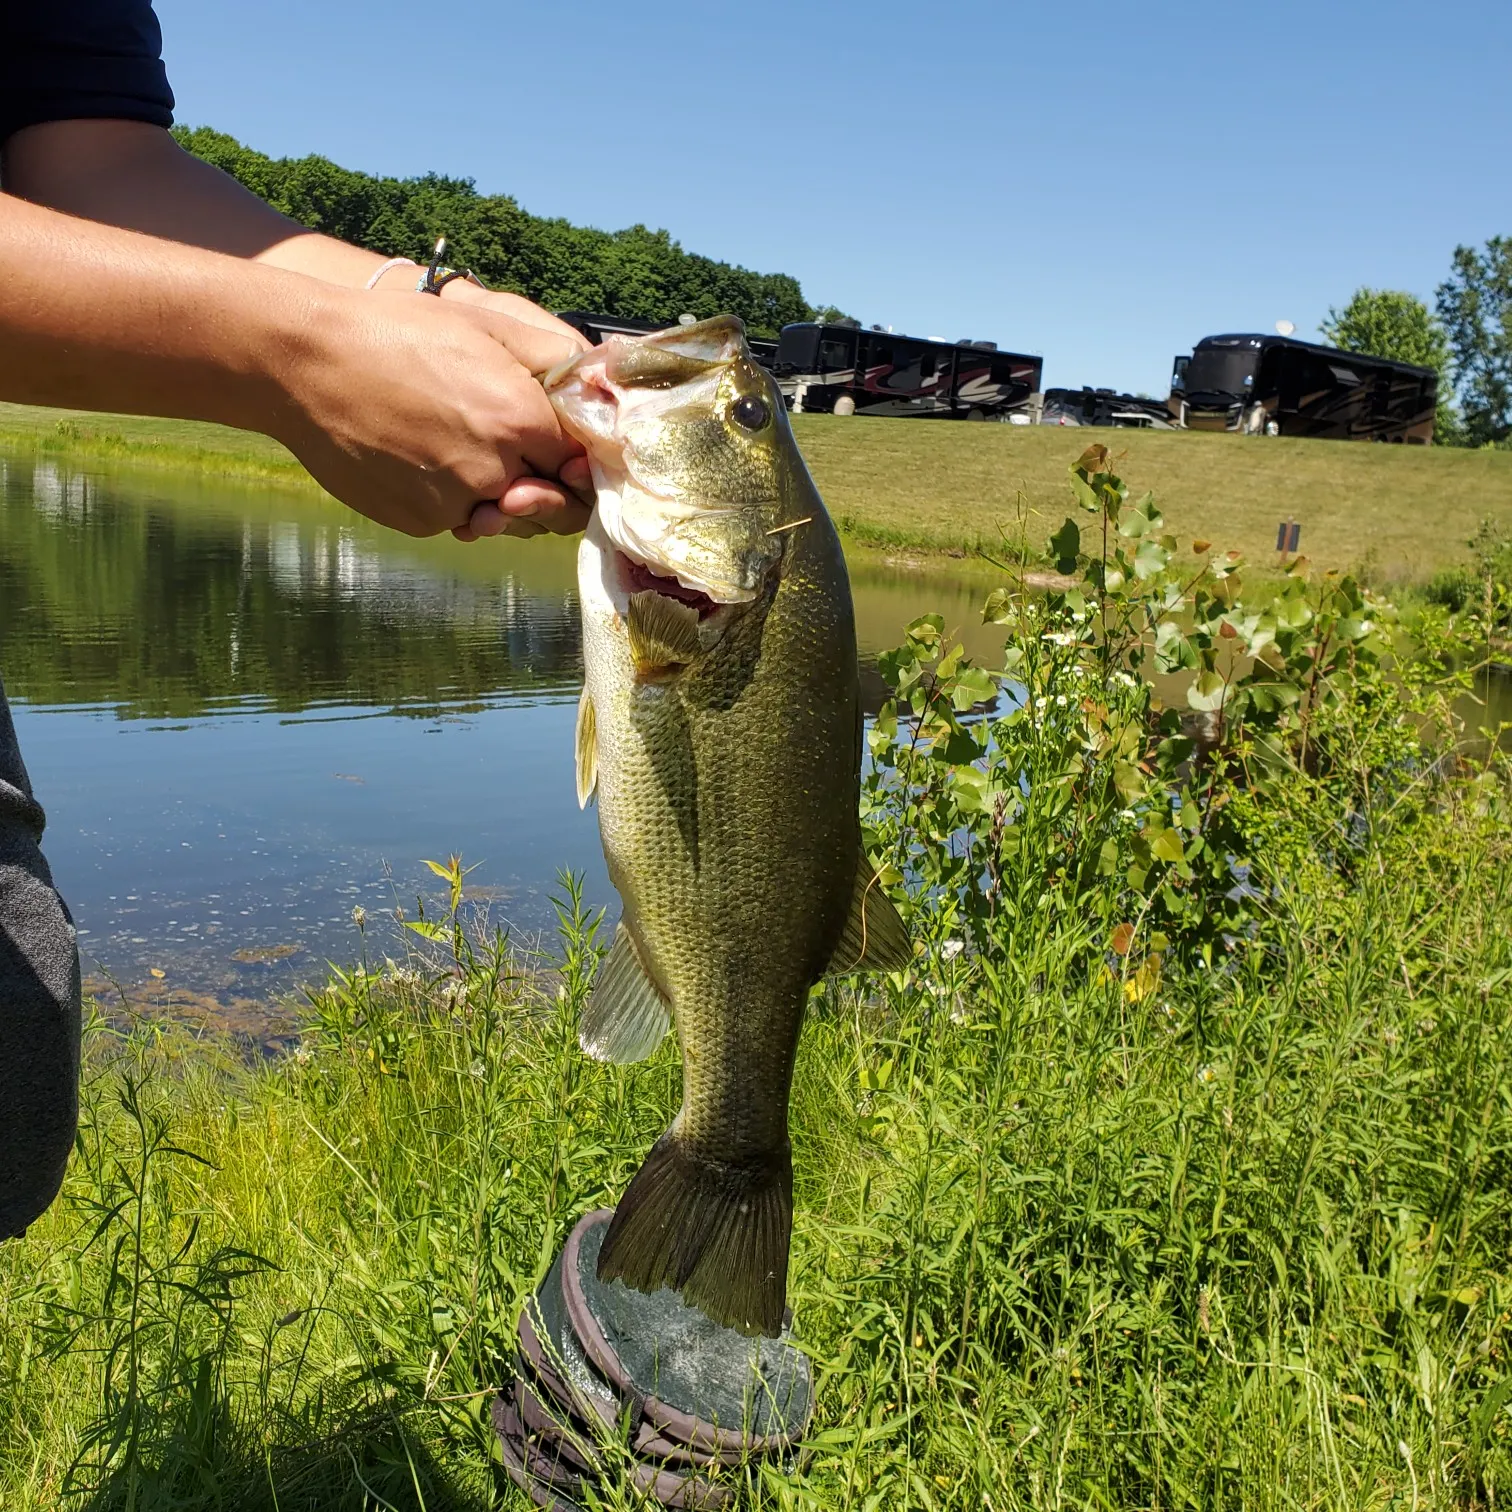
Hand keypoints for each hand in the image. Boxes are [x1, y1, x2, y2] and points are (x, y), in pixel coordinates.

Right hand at [272, 287, 591, 538]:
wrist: (303, 361)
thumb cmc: (396, 332)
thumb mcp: (486, 324)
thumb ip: (554, 356)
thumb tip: (601, 382)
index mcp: (522, 420)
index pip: (581, 463)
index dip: (576, 457)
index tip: (564, 447)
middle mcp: (494, 472)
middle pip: (550, 504)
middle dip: (544, 487)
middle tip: (516, 455)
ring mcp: (453, 503)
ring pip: (502, 516)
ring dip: (496, 495)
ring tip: (458, 445)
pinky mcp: (418, 522)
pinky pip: (456, 519)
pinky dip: (450, 499)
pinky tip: (421, 456)